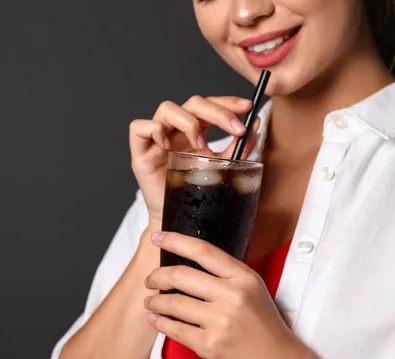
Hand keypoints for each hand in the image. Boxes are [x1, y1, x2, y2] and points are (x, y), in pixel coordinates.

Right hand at [129, 96, 260, 225]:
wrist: (182, 219)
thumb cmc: (198, 193)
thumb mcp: (223, 167)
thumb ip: (238, 148)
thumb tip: (255, 125)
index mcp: (194, 129)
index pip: (209, 105)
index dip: (226, 102)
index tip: (247, 107)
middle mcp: (175, 130)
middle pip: (192, 103)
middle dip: (217, 111)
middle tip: (235, 128)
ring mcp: (157, 139)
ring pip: (166, 108)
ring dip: (188, 122)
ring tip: (200, 145)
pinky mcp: (140, 152)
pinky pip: (138, 127)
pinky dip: (154, 130)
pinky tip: (167, 146)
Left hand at [143, 231, 296, 358]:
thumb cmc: (263, 328)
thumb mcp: (252, 291)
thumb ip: (225, 277)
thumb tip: (185, 266)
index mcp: (244, 277)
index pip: (203, 251)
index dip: (175, 240)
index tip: (156, 237)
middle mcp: (233, 296)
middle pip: (180, 275)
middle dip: (157, 276)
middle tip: (150, 280)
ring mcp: (221, 321)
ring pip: (173, 303)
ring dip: (155, 301)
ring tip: (150, 302)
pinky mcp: (210, 345)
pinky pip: (174, 329)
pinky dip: (159, 322)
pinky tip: (155, 319)